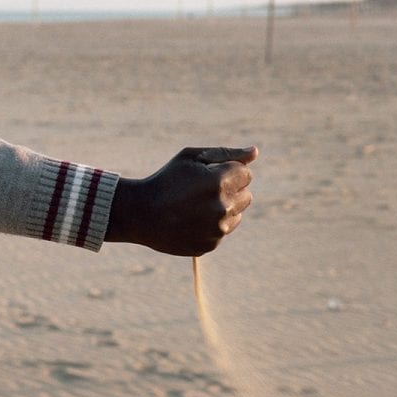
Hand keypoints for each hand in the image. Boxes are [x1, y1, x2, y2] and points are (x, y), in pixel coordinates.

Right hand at [106, 146, 256, 256]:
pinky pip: (222, 231)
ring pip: (237, 214)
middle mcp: (222, 206)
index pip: (246, 173)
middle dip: (231, 190)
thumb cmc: (166, 179)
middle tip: (204, 189)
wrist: (140, 214)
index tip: (209, 174)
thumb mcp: (192, 158)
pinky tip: (190, 220)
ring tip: (195, 205)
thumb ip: (226, 154)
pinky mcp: (211, 244)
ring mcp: (217, 229)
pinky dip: (212, 225)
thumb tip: (255, 152)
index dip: (228, 171)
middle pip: (247, 195)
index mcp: (220, 181)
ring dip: (223, 208)